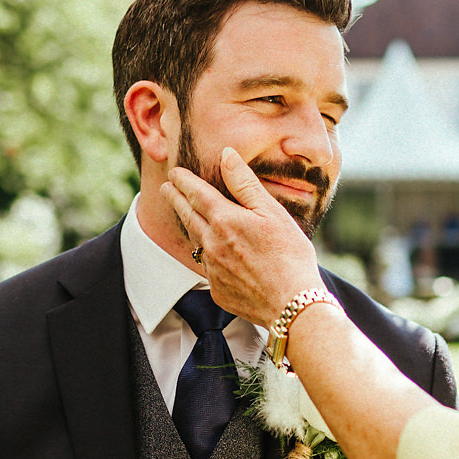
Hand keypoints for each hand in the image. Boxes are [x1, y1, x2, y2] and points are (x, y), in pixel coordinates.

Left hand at [162, 147, 323, 325]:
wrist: (292, 304)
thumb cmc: (289, 255)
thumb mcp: (272, 212)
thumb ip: (245, 183)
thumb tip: (226, 155)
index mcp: (225, 220)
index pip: (197, 194)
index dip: (184, 181)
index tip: (174, 173)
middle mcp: (212, 244)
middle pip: (188, 216)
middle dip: (176, 200)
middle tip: (166, 188)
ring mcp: (213, 269)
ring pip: (196, 242)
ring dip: (190, 226)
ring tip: (187, 215)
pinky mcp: (218, 290)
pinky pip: (208, 268)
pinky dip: (208, 256)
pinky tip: (214, 254)